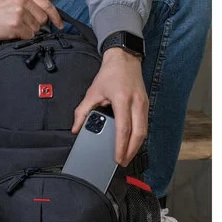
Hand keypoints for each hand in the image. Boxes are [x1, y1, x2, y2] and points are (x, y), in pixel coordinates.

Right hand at [0, 0, 63, 40]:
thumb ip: (28, 4)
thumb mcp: (11, 0)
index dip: (56, 16)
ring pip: (36, 29)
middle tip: (22, 26)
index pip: (47, 4)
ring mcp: (19, 12)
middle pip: (43, 19)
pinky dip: (22, 37)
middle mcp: (23, 0)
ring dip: (27, 32)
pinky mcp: (16, 25)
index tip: (60, 25)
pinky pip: (28, 36)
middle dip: (36, 26)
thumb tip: (45, 18)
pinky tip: (12, 32)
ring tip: (14, 27)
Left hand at [72, 48, 148, 166]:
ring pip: (144, 131)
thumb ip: (82, 111)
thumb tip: (76, 129)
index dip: (121, 145)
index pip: (123, 128)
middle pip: (138, 133)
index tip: (117, 157)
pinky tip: (132, 144)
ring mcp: (143, 104)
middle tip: (123, 162)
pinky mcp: (146, 105)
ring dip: (136, 146)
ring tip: (127, 156)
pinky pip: (144, 125)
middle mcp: (136, 102)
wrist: (124, 59)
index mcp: (122, 99)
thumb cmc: (109, 74)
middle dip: (131, 150)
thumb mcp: (92, 92)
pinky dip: (139, 137)